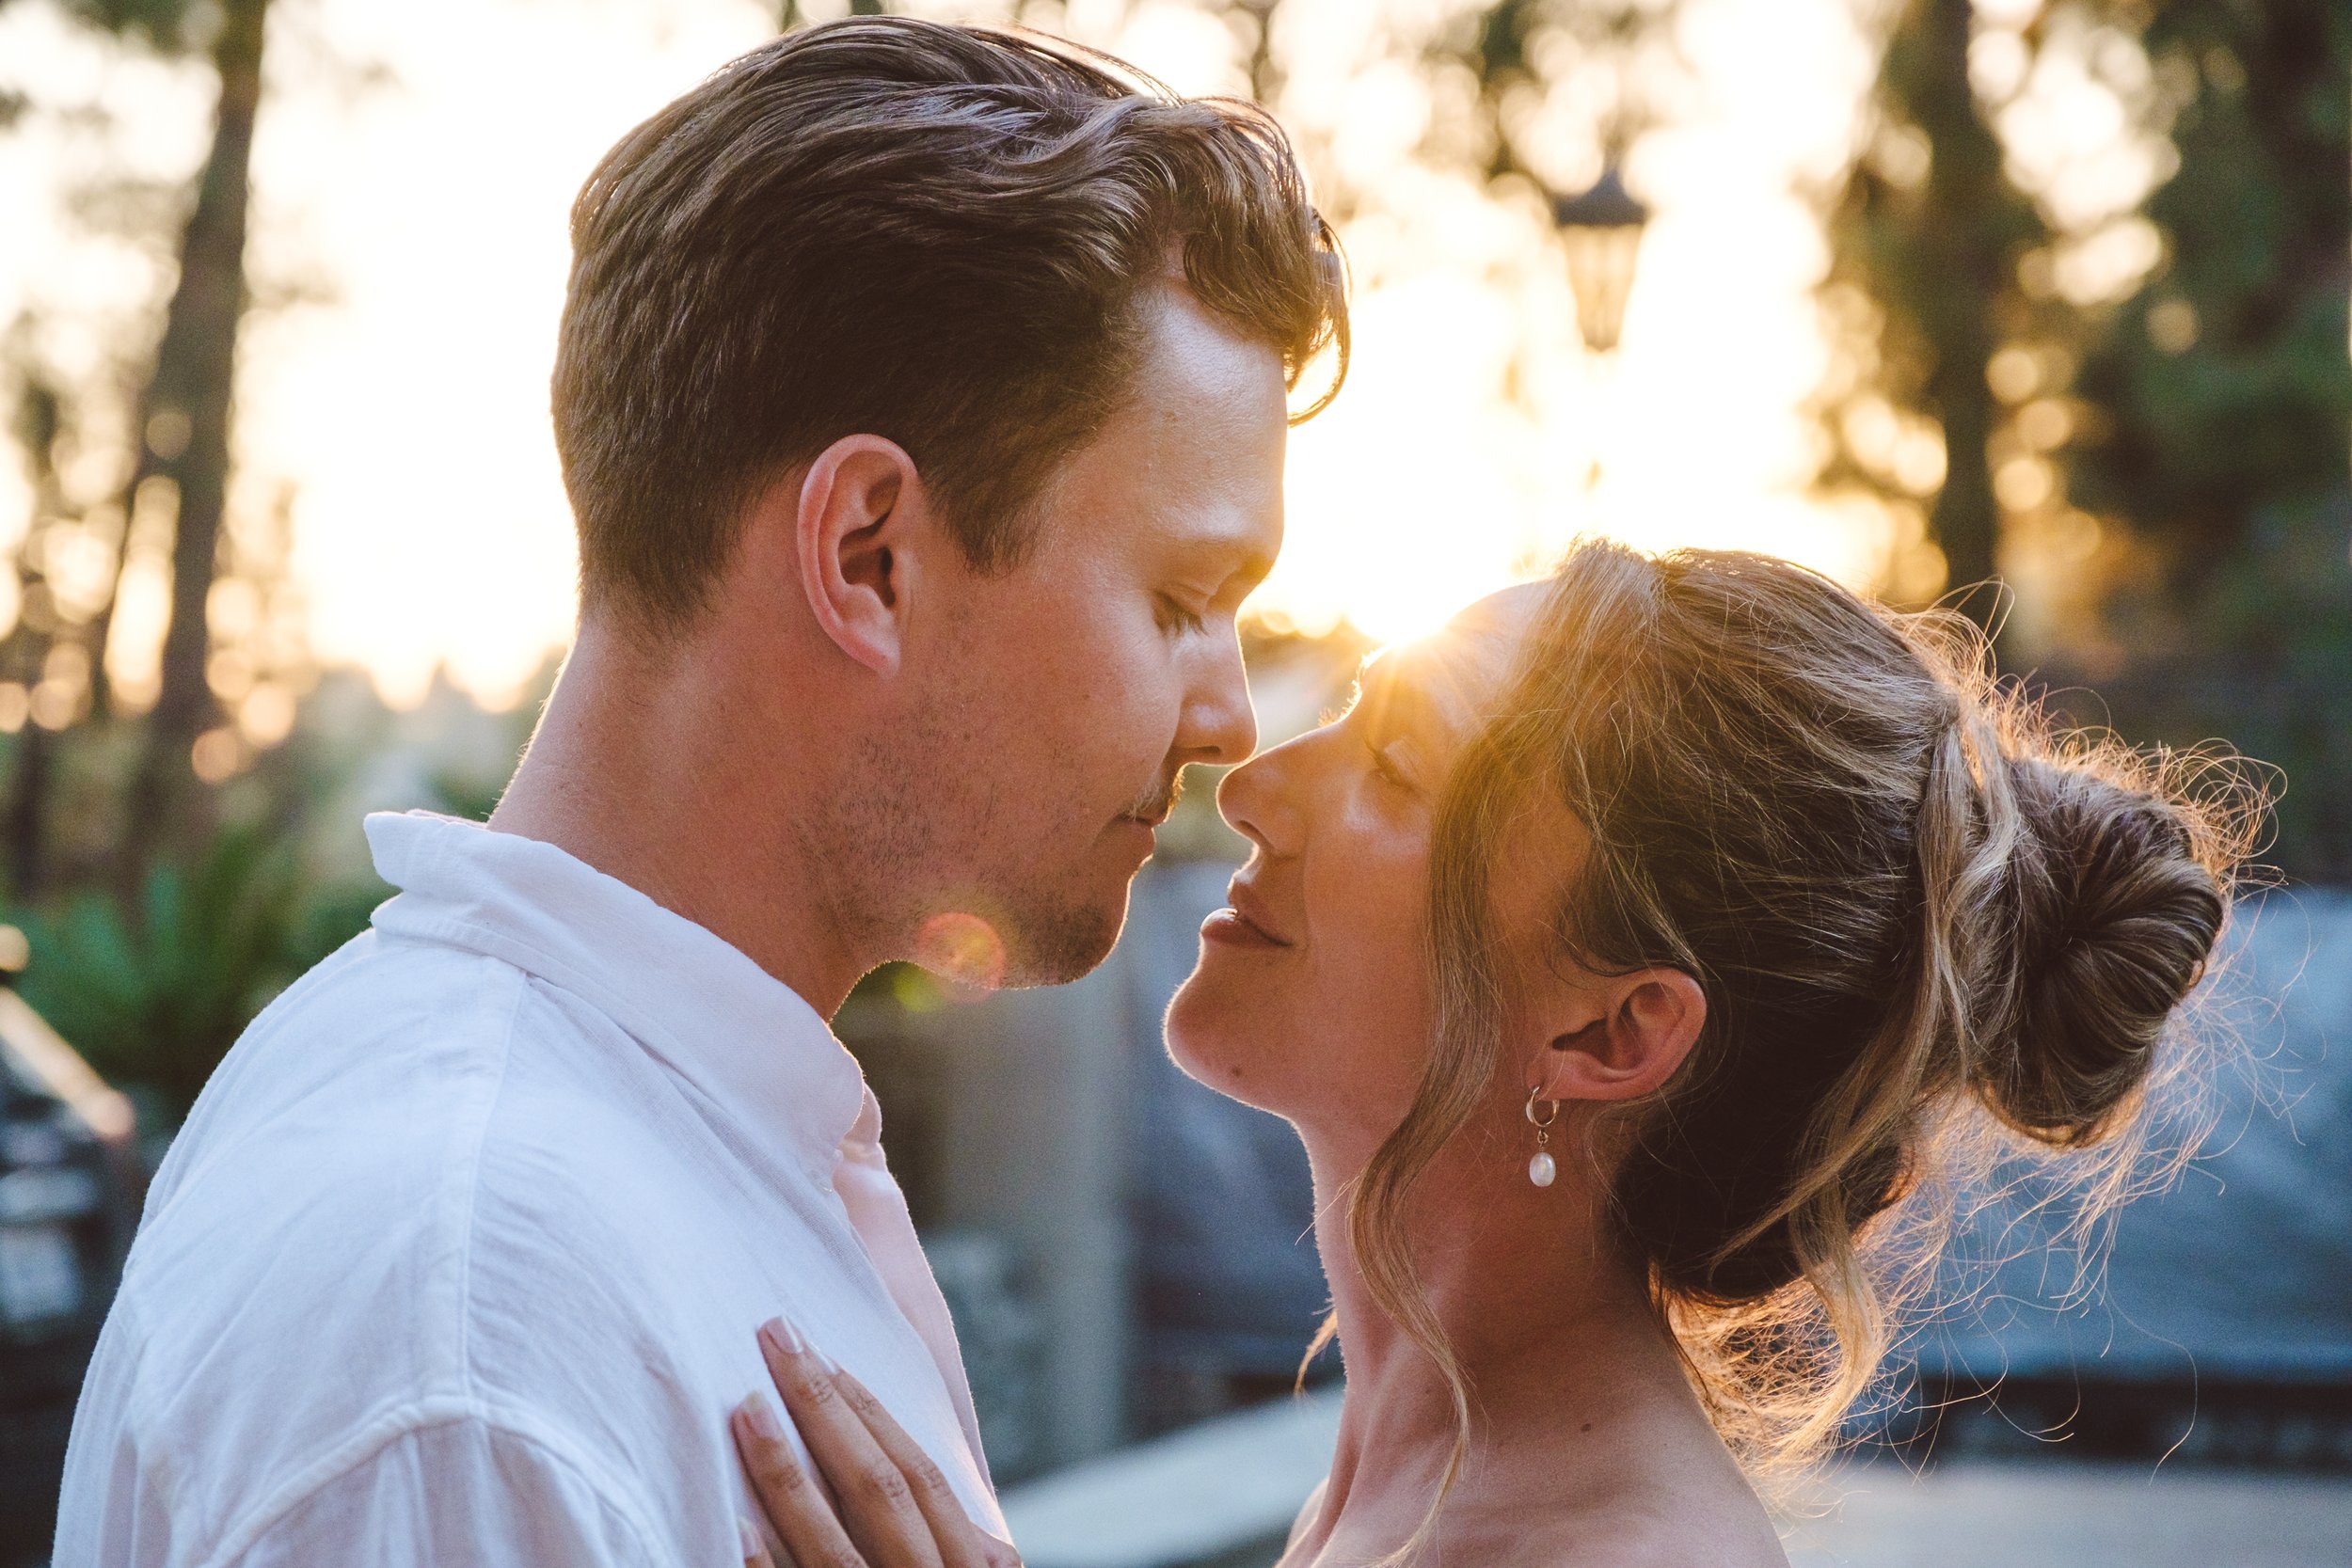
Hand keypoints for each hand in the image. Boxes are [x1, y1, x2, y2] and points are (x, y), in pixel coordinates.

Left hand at [730, 1315, 1020, 1567]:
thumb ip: (969, 1544)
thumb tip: (995, 1533)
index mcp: (961, 1561)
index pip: (919, 1474)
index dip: (870, 1412)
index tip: (823, 1355)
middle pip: (875, 1489)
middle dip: (823, 1413)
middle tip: (779, 1340)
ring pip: (827, 1542)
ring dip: (784, 1472)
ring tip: (748, 1407)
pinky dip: (758, 1561)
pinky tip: (732, 1518)